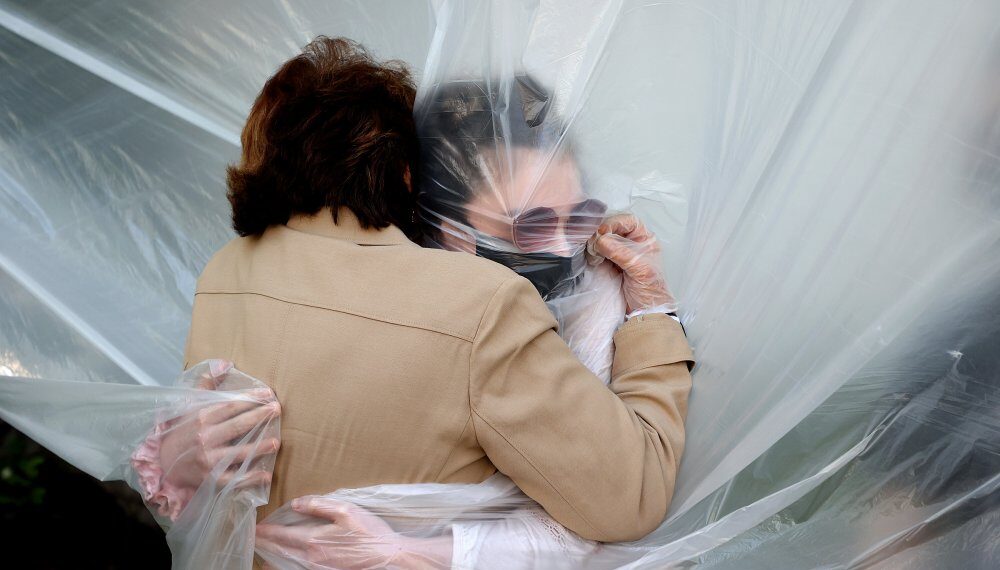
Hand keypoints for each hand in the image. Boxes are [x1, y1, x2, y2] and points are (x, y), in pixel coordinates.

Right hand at [132, 359, 280, 518]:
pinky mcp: (211, 480)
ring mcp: (208, 461)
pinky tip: (266, 476)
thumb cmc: (183, 431)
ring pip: (238, 453)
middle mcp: (204, 439)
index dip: (251, 398)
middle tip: (277, 410)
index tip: (269, 394)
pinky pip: (234, 479)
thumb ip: (206, 384)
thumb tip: (224, 364)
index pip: (230, 406)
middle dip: (259, 417)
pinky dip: (251, 479)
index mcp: (201, 418)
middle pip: (237, 426)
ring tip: (277, 442)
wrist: (164, 462)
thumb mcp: (189, 405)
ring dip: (259, 448)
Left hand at [256, 497, 451, 569]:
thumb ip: (319, 505)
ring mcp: (317, 568)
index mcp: (314, 540)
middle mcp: (310, 558)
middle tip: (254, 538)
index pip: (281, 535)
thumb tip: (295, 503)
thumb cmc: (369, 533)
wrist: (387, 558)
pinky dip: (286, 564)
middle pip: (279, 551)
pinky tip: (285, 560)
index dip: (265, 531)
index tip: (254, 527)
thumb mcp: (346, 511)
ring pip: (286, 563)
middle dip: (264, 544)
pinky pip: (297, 569)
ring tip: (265, 549)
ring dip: (273, 556)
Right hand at [587, 214, 675, 312]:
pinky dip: (592, 253)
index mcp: (644, 240)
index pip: (628, 221)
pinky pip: (595, 252)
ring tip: (595, 254)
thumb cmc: (651, 291)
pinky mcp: (606, 264)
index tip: (603, 231)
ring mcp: (617, 253)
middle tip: (595, 243)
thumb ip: (622, 253)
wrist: (644, 312)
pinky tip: (594, 260)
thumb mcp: (641, 269)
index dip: (615, 222)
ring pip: (601, 239)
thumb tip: (601, 240)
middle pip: (611, 227)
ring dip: (595, 244)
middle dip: (602, 233)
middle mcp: (630, 243)